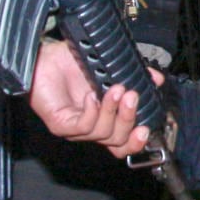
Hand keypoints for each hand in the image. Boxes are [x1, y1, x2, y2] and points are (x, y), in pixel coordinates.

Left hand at [27, 40, 163, 157]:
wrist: (42, 57)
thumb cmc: (71, 63)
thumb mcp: (109, 67)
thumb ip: (133, 74)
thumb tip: (156, 78)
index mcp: (104, 118)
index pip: (122, 142)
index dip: (136, 142)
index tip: (147, 128)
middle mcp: (91, 127)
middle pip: (117, 142)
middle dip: (128, 119)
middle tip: (132, 96)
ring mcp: (75, 129)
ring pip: (102, 134)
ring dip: (112, 111)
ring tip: (114, 89)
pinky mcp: (61, 125)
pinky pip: (83, 127)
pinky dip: (92, 112)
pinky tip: (91, 96)